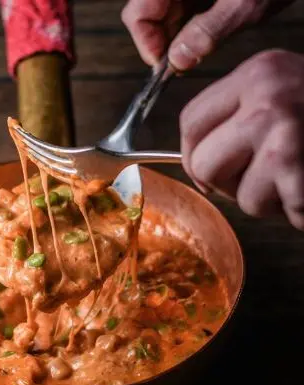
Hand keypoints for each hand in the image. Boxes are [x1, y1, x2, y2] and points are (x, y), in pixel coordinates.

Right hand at [121, 0, 293, 69]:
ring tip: (198, 48)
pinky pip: (179, 10)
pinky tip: (204, 35)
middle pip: (147, 15)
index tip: (164, 64)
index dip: (146, 43)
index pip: (137, 13)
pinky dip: (186, 28)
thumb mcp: (245, 5)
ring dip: (174, 38)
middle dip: (161, 43)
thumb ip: (209, 32)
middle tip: (182, 62)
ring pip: (161, 15)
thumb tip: (178, 60)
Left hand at [180, 49, 303, 229]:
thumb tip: (194, 161)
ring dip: (261, 197)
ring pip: (231, 192)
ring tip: (294, 177)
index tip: (208, 169)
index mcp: (259, 74)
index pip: (191, 122)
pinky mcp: (296, 169)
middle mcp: (268, 97)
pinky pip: (264, 208)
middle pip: (201, 162)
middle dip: (223, 182)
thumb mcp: (281, 97)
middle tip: (257, 178)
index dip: (192, 154)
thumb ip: (237, 119)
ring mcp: (283, 134)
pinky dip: (289, 210)